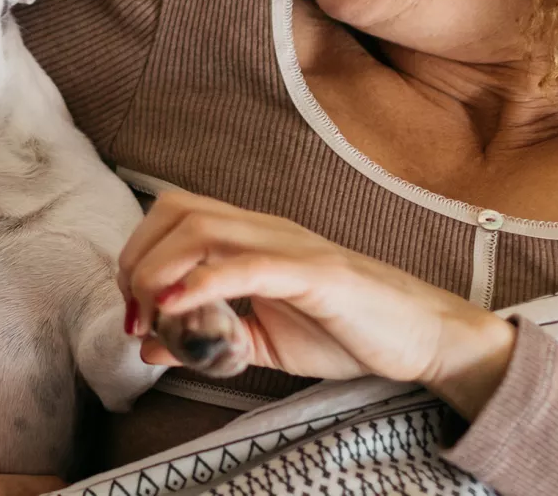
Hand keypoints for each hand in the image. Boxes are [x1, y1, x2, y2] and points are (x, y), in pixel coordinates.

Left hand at [116, 191, 516, 416]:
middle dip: (138, 260)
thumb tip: (150, 346)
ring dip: (161, 272)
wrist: (423, 337)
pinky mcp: (317, 274)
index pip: (173, 214)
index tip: (134, 310)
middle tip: (139, 314)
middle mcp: (266, 230)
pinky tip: (179, 306)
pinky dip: (205, 282)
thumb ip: (208, 340)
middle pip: (175, 211)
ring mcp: (290, 247)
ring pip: (201, 229)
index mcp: (252, 238)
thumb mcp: (262, 343)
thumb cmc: (347, 332)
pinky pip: (250, 266)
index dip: (138, 255)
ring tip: (156, 316)